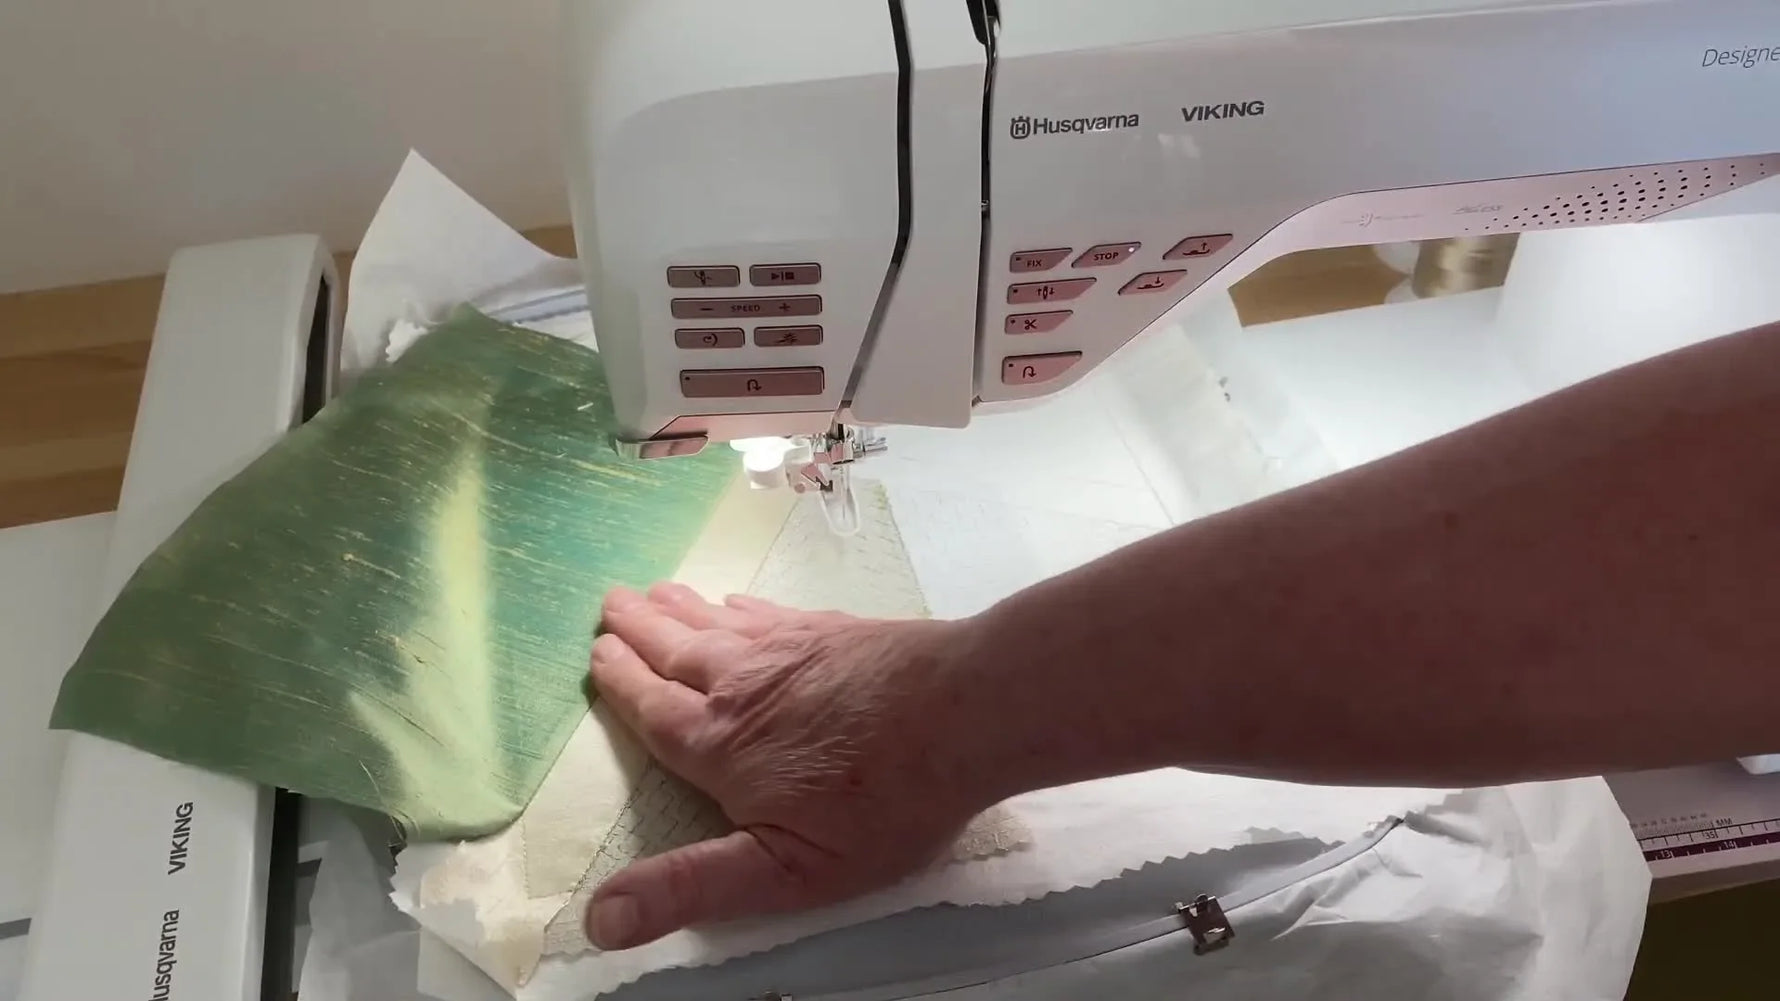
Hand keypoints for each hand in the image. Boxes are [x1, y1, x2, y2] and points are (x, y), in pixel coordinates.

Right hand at [584, 583, 990, 950]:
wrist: (968, 712)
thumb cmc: (883, 803)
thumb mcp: (786, 872)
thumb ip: (692, 889)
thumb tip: (599, 919)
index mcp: (719, 747)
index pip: (652, 709)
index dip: (621, 682)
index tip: (596, 654)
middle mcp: (741, 686)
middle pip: (674, 651)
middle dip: (637, 629)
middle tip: (609, 602)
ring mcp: (789, 649)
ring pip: (716, 623)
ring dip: (678, 609)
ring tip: (652, 592)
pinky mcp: (833, 630)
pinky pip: (768, 612)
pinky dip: (739, 606)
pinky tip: (735, 603)